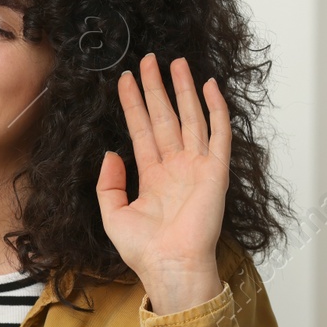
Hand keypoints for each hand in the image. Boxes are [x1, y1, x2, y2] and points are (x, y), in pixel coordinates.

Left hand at [96, 53, 228, 314]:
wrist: (171, 267)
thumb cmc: (145, 250)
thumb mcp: (112, 214)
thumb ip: (108, 183)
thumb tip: (111, 152)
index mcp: (152, 175)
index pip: (141, 129)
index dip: (133, 103)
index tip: (125, 79)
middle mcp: (175, 166)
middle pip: (164, 116)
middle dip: (156, 88)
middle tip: (148, 59)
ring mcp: (196, 166)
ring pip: (190, 117)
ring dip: (183, 90)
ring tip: (176, 62)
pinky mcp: (216, 171)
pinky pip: (218, 134)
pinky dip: (216, 109)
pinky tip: (210, 87)